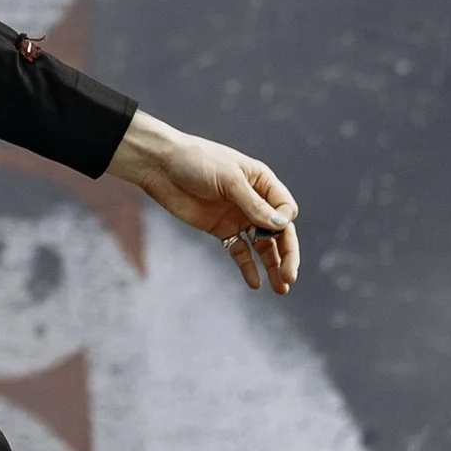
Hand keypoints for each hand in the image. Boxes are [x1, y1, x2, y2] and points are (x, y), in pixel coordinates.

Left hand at [105, 110, 299, 293]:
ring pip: (262, 245)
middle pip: (279, 232)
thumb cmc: (197, 161)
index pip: (285, 209)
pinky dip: (247, 267)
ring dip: (272, 265)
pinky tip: (255, 283)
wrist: (161, 166)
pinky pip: (239, 251)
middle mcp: (255, 202)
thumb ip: (253, 204)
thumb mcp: (229, 179)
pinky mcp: (220, 229)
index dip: (284, 222)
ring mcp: (238, 217)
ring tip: (281, 288)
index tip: (275, 227)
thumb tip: (281, 225)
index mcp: (262, 182)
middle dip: (287, 254)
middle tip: (289, 277)